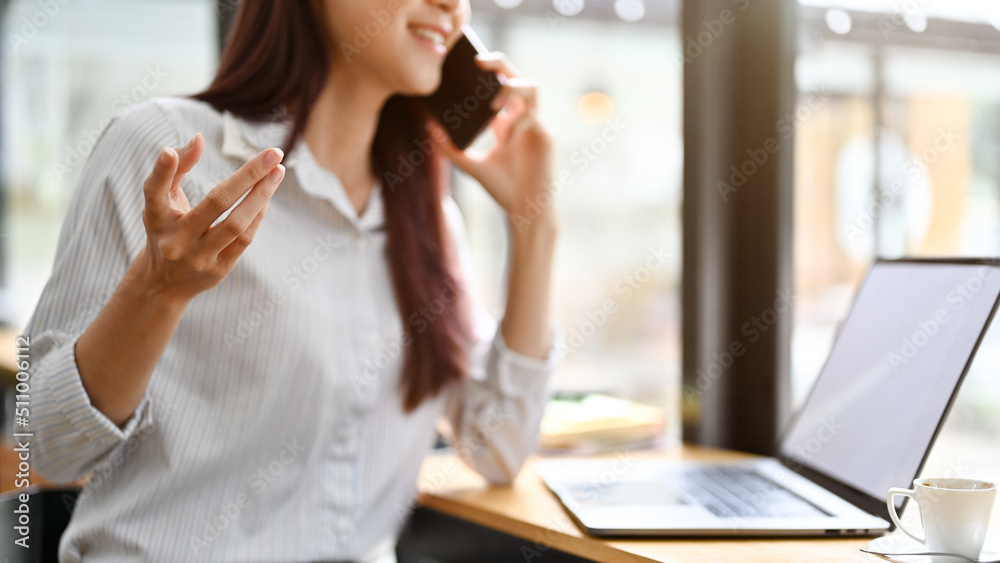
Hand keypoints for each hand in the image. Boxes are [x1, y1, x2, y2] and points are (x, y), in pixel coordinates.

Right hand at [137, 133, 284, 302]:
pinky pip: (245, 238)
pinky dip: (258, 214)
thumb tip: (200, 138)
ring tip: (278, 171)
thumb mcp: (162, 201)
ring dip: (261, 195)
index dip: (162, 171)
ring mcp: (198, 258)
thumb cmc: (166, 228)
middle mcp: (175, 240)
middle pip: (216, 203)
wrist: (165, 282)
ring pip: (236, 224)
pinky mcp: (219, 270)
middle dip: (248, 175)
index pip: (155, 192)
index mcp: (155, 219)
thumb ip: (177, 169)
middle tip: (272, 153)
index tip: (167, 151)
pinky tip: (267, 194)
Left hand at [430, 52, 557, 231]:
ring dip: (511, 88)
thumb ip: (450, 148)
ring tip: (493, 102)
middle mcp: (520, 117)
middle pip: (514, 76)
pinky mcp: (546, 137)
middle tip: (478, 61)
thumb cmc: (502, 188)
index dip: (485, 71)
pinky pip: (532, 119)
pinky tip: (506, 140)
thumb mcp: (470, 165)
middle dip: (498, 62)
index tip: (464, 65)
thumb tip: (429, 127)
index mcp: (505, 120)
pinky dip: (517, 124)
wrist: (524, 210)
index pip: (496, 85)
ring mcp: (534, 125)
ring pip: (531, 88)